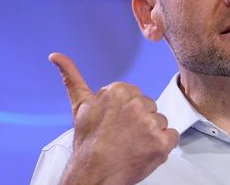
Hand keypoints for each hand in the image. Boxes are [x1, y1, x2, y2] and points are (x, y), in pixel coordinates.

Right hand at [49, 52, 178, 184]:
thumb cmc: (88, 143)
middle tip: (123, 135)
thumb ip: (72, 77)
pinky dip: (163, 145)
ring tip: (132, 144)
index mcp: (119, 91)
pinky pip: (173, 136)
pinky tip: (146, 150)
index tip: (117, 122)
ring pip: (161, 122)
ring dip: (151, 134)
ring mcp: (150, 124)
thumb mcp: (79, 106)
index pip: (137, 95)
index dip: (127, 112)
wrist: (93, 175)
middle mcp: (136, 104)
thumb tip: (56, 56)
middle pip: (150, 107)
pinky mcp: (162, 142)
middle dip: (140, 121)